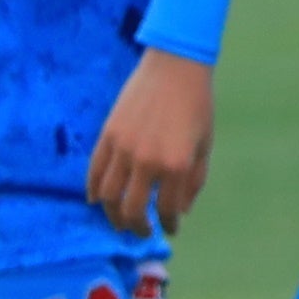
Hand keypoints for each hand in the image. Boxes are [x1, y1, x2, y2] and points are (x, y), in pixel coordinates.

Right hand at [87, 48, 214, 234]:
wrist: (175, 66)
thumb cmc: (197, 106)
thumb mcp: (205, 146)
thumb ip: (194, 182)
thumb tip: (180, 212)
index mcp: (177, 165)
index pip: (168, 210)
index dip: (169, 224)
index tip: (169, 228)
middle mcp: (148, 161)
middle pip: (133, 210)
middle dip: (138, 228)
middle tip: (142, 232)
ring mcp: (124, 148)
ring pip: (108, 196)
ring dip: (113, 215)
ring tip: (120, 221)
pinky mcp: (108, 135)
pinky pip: (94, 171)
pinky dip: (93, 190)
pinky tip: (97, 200)